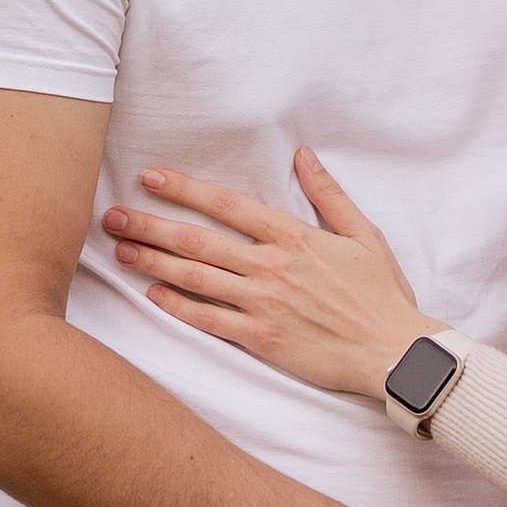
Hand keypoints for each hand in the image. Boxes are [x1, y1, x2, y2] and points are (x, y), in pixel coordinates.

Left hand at [103, 149, 421, 400]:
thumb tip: (304, 154)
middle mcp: (271, 267)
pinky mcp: (261, 339)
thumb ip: (328, 194)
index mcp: (293, 237)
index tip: (150, 178)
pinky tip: (153, 297)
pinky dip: (178, 308)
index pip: (227, 205)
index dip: (185, 189)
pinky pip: (210, 321)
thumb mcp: (363, 235)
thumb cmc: (382, 294)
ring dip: (153, 263)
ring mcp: (263, 304)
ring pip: (196, 278)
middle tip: (113, 217)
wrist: (393, 352)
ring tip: (121, 252)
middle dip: (151, 226)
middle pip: (198, 241)